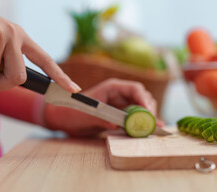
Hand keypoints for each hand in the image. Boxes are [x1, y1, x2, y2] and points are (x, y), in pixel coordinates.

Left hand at [43, 78, 162, 136]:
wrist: (64, 119)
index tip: (148, 113)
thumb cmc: (72, 112)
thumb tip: (116, 125)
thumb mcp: (85, 116)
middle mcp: (119, 94)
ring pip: (141, 107)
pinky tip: (151, 129)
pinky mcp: (120, 115)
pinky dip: (142, 123)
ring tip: (152, 128)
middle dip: (148, 110)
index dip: (144, 99)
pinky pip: (135, 117)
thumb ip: (100, 119)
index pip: (135, 89)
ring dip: (147, 117)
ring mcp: (121, 104)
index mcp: (112, 88)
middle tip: (151, 124)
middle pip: (142, 97)